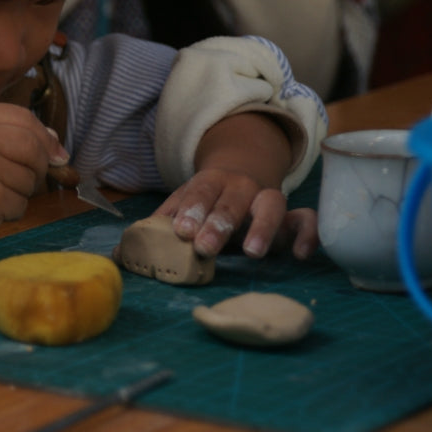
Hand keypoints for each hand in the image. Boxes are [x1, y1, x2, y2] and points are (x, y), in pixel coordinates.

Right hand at [0, 102, 67, 244]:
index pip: (25, 119)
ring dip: (19, 191)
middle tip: (23, 177)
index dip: (46, 138)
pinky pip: (19, 206)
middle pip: (34, 149)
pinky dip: (9, 210)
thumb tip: (55, 145)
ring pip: (29, 181)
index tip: (56, 154)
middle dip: (38, 167)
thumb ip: (8, 132)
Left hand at [155, 110, 302, 257]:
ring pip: (271, 203)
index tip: (182, 231)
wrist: (243, 176)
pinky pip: (306, 219)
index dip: (193, 209)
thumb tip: (124, 251)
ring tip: (252, 253)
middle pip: (232, 200)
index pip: (202, 191)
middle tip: (204, 247)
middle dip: (219, 223)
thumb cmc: (207, 202)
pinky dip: (308, 234)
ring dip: (262, 227)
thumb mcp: (183, 205)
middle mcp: (242, 186)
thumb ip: (159, 224)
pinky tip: (299, 255)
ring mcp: (269, 199)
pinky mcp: (291, 218)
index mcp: (211, 181)